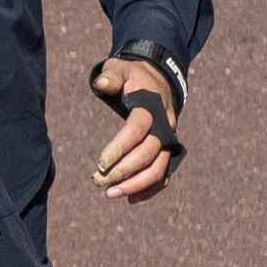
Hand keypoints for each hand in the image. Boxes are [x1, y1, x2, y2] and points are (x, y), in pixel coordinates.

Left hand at [88, 54, 187, 201]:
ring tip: (110, 194)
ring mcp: (167, 140)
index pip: (137, 130)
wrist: (159, 80)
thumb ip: (111, 76)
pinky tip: (130, 198)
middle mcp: (164, 126)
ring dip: (136, 185)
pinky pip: (163, 174)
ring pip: (158, 168)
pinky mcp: (167, 150)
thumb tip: (102, 83)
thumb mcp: (120, 68)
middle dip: (124, 171)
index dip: (119, 147)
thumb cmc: (133, 76)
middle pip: (148, 154)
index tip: (100, 163)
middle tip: (98, 182)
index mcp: (151, 107)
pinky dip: (149, 188)